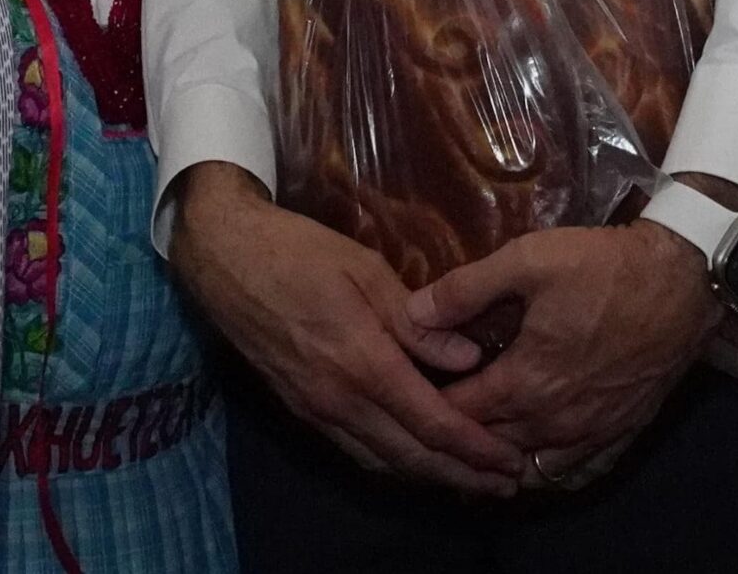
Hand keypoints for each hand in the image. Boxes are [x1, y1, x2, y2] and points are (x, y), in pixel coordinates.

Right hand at [168, 163, 527, 495]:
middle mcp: (340, 399)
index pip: (431, 423)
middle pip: (411, 457)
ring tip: (469, 479)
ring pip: (382, 462)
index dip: (475, 449)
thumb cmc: (300, 252)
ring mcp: (317, 409)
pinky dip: (392, 462)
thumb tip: (468, 361)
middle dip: (462, 476)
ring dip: (429, 476)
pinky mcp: (301, 408)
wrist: (225, 259)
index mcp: (363, 362)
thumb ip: (416, 324)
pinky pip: (355, 450)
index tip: (511, 461)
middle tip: (506, 485)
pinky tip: (413, 457)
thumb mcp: (366, 270)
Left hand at [409, 220, 715, 482]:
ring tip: (474, 436)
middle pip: (488, 447)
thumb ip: (464, 290)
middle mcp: (554, 423)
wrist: (683, 281)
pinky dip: (542, 467)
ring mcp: (590, 434)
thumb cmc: (603, 267)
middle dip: (456, 434)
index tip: (406, 389)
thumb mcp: (528, 260)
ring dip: (497, 456)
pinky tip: (528, 452)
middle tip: (431, 412)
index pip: (455, 415)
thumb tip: (409, 314)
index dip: (426, 405)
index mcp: (525, 384)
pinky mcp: (620, 433)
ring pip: (527, 467)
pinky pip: (571, 471)